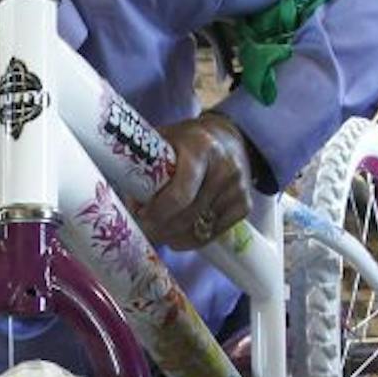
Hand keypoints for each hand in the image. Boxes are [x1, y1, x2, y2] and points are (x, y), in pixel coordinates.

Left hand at [138, 111, 252, 249]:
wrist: (228, 138)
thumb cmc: (186, 142)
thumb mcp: (164, 141)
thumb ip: (146, 168)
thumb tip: (133, 206)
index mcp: (201, 148)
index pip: (180, 194)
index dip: (157, 212)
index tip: (141, 216)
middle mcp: (225, 168)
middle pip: (188, 216)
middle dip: (161, 227)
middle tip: (146, 229)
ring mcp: (238, 188)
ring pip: (199, 229)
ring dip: (174, 236)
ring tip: (160, 231)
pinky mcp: (244, 205)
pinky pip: (213, 234)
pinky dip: (193, 238)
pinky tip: (180, 232)